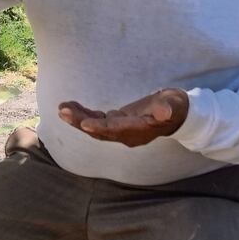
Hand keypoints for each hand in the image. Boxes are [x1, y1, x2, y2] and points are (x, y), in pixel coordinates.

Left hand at [58, 89, 189, 146]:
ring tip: (62, 108)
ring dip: (77, 118)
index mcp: (138, 130)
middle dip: (80, 122)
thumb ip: (167, 108)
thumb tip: (164, 111)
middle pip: (100, 131)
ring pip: (95, 127)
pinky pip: (96, 121)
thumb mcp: (173, 105)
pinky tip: (70, 106)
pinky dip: (83, 114)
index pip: (117, 130)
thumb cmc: (175, 107)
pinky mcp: (116, 122)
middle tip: (63, 111)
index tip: (84, 124)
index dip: (100, 127)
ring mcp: (120, 130)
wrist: (176, 115)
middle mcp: (126, 134)